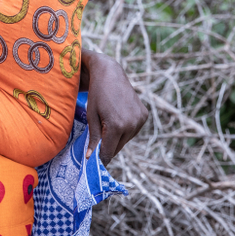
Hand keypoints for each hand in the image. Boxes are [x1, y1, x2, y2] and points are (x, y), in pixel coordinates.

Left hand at [81, 49, 147, 164]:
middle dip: (108, 147)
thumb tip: (90, 158)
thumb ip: (93, 138)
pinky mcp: (144, 115)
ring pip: (126, 140)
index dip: (100, 158)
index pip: (108, 153)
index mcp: (116, 126)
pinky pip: (133, 130)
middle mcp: (131, 125)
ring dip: (117, 138)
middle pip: (118, 148)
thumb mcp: (91, 116)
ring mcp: (140, 120)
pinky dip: (126, 129)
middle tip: (98, 140)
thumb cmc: (97, 94)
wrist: (110, 73)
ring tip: (108, 123)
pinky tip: (118, 117)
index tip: (93, 162)